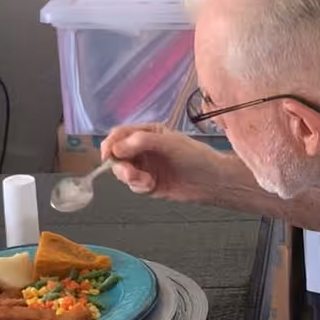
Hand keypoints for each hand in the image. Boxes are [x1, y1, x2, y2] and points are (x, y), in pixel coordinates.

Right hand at [100, 124, 220, 202]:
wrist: (212, 181)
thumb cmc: (196, 157)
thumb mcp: (169, 143)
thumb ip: (142, 142)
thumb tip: (117, 147)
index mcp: (148, 133)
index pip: (120, 134)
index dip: (111, 143)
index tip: (108, 154)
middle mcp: (144, 149)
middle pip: (117, 154)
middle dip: (120, 164)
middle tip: (129, 172)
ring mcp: (145, 166)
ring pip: (122, 171)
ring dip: (130, 177)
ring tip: (146, 180)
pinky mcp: (148, 183)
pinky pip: (132, 185)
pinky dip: (138, 186)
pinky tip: (152, 185)